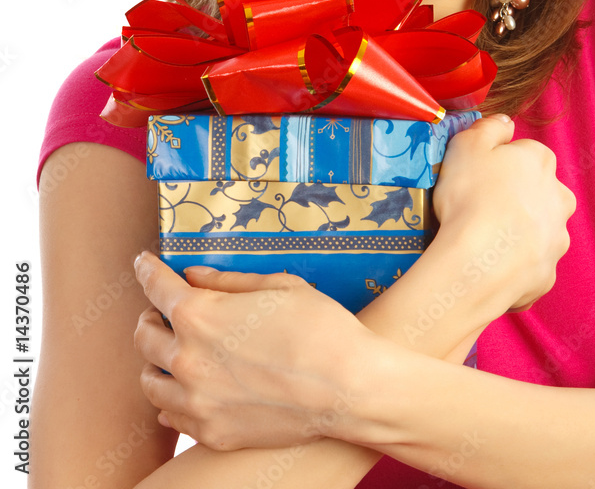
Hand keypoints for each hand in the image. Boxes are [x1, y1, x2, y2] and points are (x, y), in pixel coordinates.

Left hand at [133, 252, 377, 451]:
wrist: (349, 388)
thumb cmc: (320, 327)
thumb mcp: (278, 286)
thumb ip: (227, 282)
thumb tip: (193, 276)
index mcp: (200, 315)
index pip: (156, 287)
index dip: (147, 270)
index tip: (143, 263)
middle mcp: (188, 359)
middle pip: (144, 335)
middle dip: (150, 316)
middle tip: (163, 309)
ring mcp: (197, 402)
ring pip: (150, 382)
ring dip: (156, 361)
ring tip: (173, 351)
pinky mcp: (212, 432)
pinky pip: (171, 418)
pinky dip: (172, 399)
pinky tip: (186, 389)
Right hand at [432, 114, 575, 311]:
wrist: (477, 263)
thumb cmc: (470, 197)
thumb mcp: (467, 145)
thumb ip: (490, 127)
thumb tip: (505, 122)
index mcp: (541, 162)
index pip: (524, 154)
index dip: (497, 163)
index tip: (477, 176)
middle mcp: (559, 197)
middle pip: (537, 191)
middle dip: (515, 197)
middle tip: (480, 207)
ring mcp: (557, 238)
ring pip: (537, 228)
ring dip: (517, 231)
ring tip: (483, 239)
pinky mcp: (549, 273)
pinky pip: (530, 263)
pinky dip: (514, 263)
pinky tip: (489, 263)